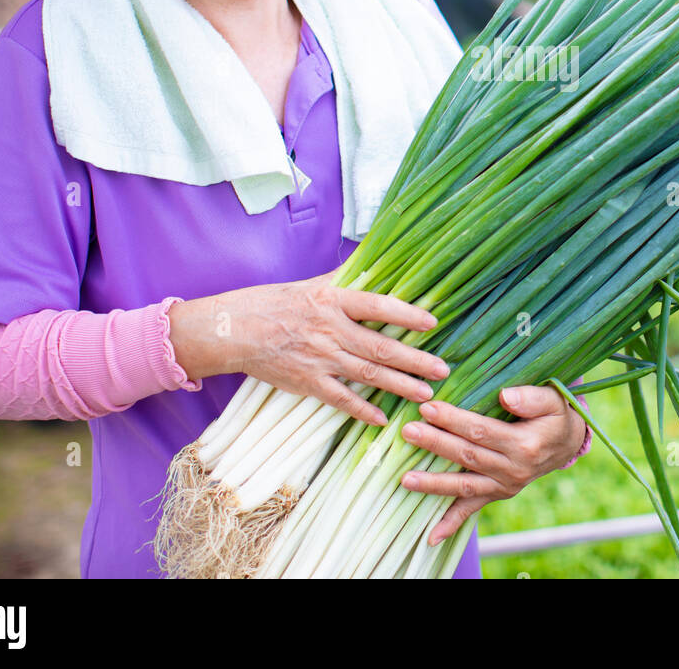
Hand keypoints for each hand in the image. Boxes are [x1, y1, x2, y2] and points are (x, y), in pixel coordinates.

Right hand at [166, 271, 447, 424]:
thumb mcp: (314, 284)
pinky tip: (382, 418)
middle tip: (443, 369)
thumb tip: (377, 259)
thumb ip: (348, 279)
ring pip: (367, 375)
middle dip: (415, 360)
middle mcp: (330, 329)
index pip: (377, 306)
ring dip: (400, 385)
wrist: (235, 330)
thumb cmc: (276, 302)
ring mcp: (319, 358)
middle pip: (380, 347)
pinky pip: (340, 399)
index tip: (432, 323)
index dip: (406, 314)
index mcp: (332, 300)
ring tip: (426, 393)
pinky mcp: (307, 382)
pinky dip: (362, 409)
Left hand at [398, 385, 588, 545]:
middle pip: (467, 456)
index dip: (453, 420)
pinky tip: (431, 536)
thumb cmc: (555, 414)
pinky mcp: (498, 495)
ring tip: (406, 478)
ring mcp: (504, 486)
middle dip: (435, 444)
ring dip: (434, 483)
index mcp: (523, 444)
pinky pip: (472, 509)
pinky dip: (451, 524)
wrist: (567, 442)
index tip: (428, 407)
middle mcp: (513, 470)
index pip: (481, 431)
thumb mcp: (552, 399)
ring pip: (464, 486)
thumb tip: (506, 397)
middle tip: (409, 431)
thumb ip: (530, 397)